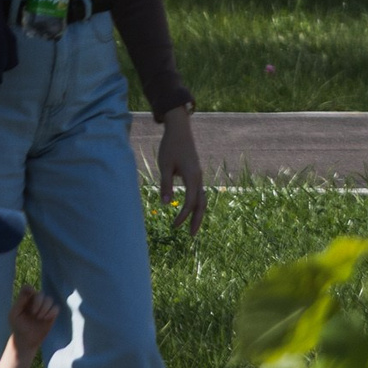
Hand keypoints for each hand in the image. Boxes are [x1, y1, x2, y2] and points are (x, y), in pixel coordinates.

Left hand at [7, 286, 58, 359]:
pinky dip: (52, 312)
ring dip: (44, 309)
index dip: (30, 290)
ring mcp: (44, 307)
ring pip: (50, 300)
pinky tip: (46, 319)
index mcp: (25, 300)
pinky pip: (56, 308)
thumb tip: (29, 289)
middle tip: (33, 314)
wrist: (26, 339)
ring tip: (39, 318)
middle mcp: (35, 302)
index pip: (28, 288)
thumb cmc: (18, 326)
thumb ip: (20, 301)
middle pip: (41, 294)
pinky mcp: (52, 314)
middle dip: (39, 303)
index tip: (30, 296)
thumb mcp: (15, 314)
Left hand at [156, 105, 205, 236]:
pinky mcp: (195, 174)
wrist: (180, 131)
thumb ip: (166, 185)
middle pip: (201, 204)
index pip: (190, 202)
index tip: (174, 226)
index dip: (183, 216)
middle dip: (197, 220)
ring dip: (198, 214)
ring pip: (202, 199)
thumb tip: (166, 204)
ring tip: (192, 227)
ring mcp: (198, 176)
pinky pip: (199, 193)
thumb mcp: (165, 166)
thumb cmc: (170, 147)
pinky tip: (190, 210)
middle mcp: (199, 178)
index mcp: (192, 177)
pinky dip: (196, 205)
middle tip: (192, 236)